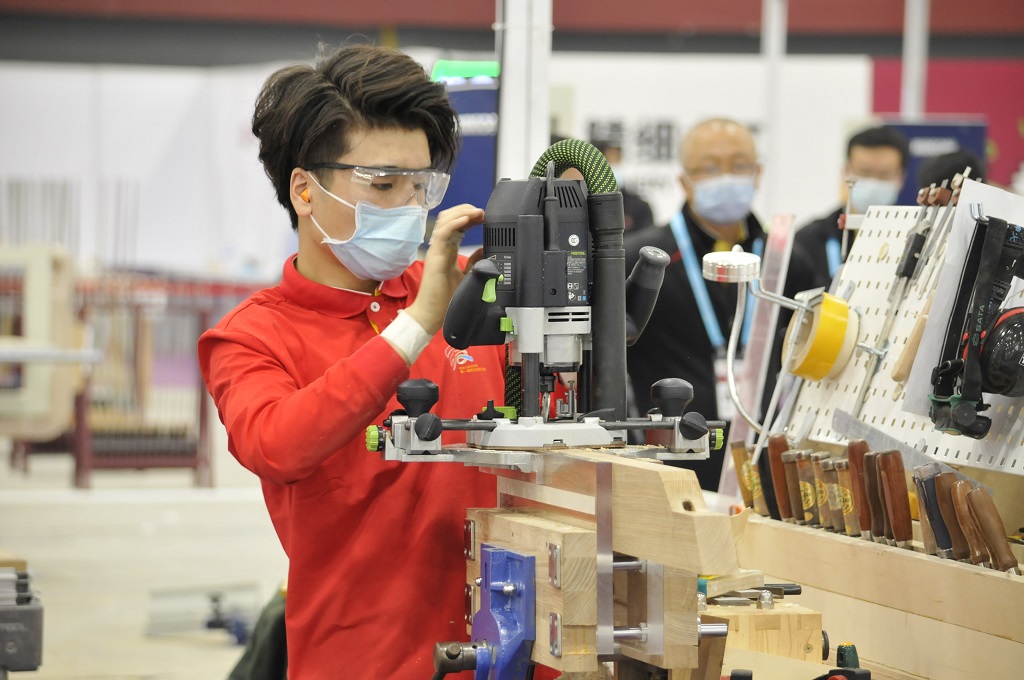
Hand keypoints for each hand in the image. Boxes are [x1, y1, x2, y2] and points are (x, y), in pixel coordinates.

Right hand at [405, 204, 484, 333]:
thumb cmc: (445, 299)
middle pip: (450, 217)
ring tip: (477, 211)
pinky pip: (442, 233)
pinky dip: (455, 223)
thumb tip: (486, 250)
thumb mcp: (466, 276)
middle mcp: (441, 247)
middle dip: (467, 210)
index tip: (484, 216)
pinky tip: (467, 219)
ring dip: (462, 212)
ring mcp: (436, 251)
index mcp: (447, 250)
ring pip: (445, 221)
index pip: (457, 225)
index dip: (470, 216)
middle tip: (483, 212)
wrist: (431, 315)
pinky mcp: (435, 257)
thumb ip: (474, 262)